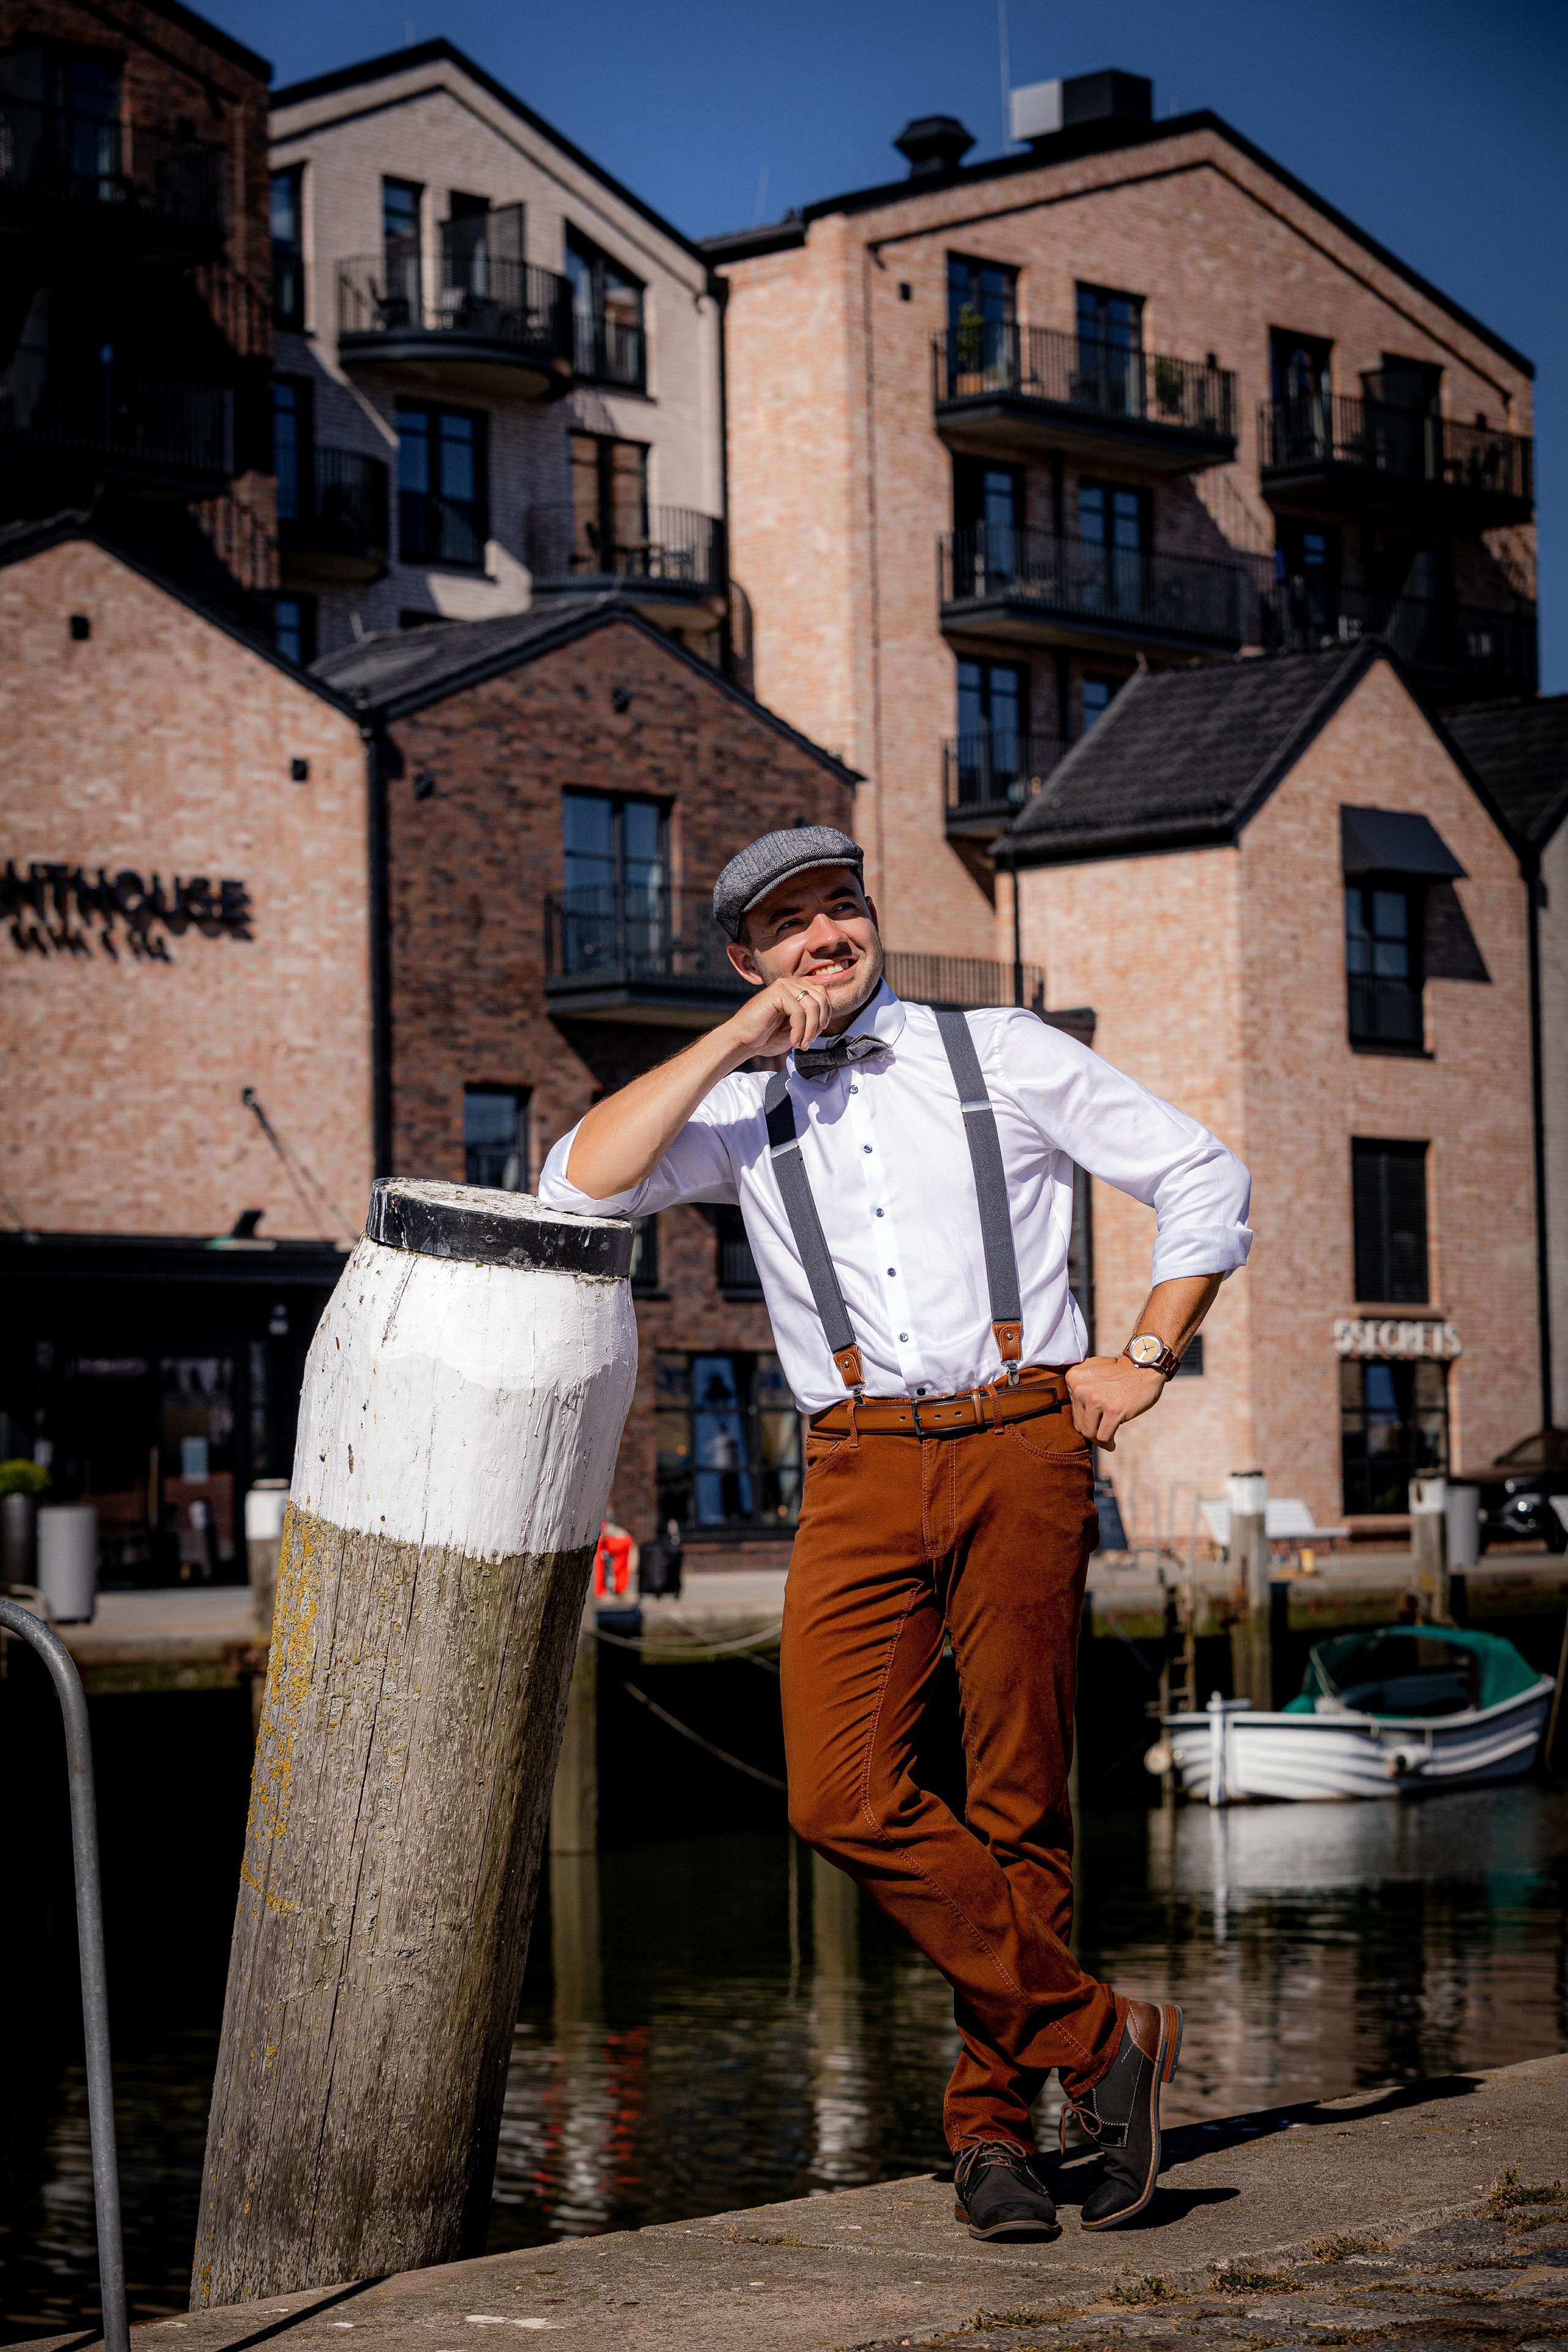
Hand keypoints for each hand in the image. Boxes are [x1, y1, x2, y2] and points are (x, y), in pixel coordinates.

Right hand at [720, 973, 836, 1065]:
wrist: (742, 1041)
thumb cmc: (766, 1037)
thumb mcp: (796, 1027)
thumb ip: (810, 1018)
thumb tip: (827, 1015)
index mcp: (795, 990)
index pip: (823, 996)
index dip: (825, 1017)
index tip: (814, 1036)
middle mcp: (790, 984)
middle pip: (821, 999)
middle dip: (819, 1024)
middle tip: (808, 1042)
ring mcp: (783, 986)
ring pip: (812, 1006)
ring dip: (810, 1030)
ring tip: (800, 1044)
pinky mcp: (776, 993)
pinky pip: (799, 1011)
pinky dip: (799, 1030)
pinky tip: (792, 1041)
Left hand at [1064, 1355, 1166, 1451]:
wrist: (1144, 1366)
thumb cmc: (1121, 1371)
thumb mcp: (1093, 1368)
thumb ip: (1081, 1384)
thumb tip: (1075, 1408)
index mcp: (1073, 1378)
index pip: (1072, 1409)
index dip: (1084, 1417)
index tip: (1094, 1420)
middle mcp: (1081, 1388)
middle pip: (1079, 1423)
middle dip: (1090, 1430)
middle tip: (1100, 1432)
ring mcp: (1096, 1399)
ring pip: (1089, 1432)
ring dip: (1098, 1440)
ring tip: (1106, 1441)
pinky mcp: (1112, 1410)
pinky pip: (1103, 1436)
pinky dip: (1107, 1444)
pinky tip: (1111, 1444)